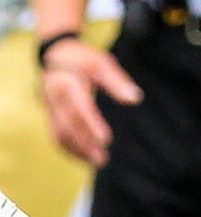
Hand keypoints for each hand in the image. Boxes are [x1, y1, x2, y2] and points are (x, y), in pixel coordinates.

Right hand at [40, 39, 136, 167]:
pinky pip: (56, 134)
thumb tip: (136, 99)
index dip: (92, 125)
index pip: (81, 109)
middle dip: (85, 145)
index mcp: (68, 85)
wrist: (54, 54)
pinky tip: (83, 156)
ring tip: (96, 162)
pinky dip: (68, 148)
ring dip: (76, 150)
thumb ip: (117, 81)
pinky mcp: (49, 114)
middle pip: (68, 127)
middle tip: (103, 160)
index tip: (107, 140)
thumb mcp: (101, 62)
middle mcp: (55, 99)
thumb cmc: (83, 58)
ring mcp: (49, 108)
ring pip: (59, 134)